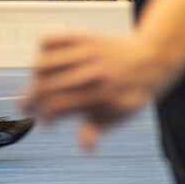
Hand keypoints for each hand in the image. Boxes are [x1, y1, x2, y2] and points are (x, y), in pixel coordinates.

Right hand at [22, 33, 173, 149]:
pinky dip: (42, 50)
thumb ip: (98, 129)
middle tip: (32, 105)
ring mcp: (88, 52)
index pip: (57, 106)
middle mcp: (94, 72)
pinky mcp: (83, 36)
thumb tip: (85, 147)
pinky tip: (49, 62)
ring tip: (39, 84)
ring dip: (34, 77)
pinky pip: (48, 40)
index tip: (47, 123)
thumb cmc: (130, 93)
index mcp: (103, 96)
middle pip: (45, 86)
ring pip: (41, 63)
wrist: (152, 59)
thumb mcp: (119, 115)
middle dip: (33, 99)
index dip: (45, 117)